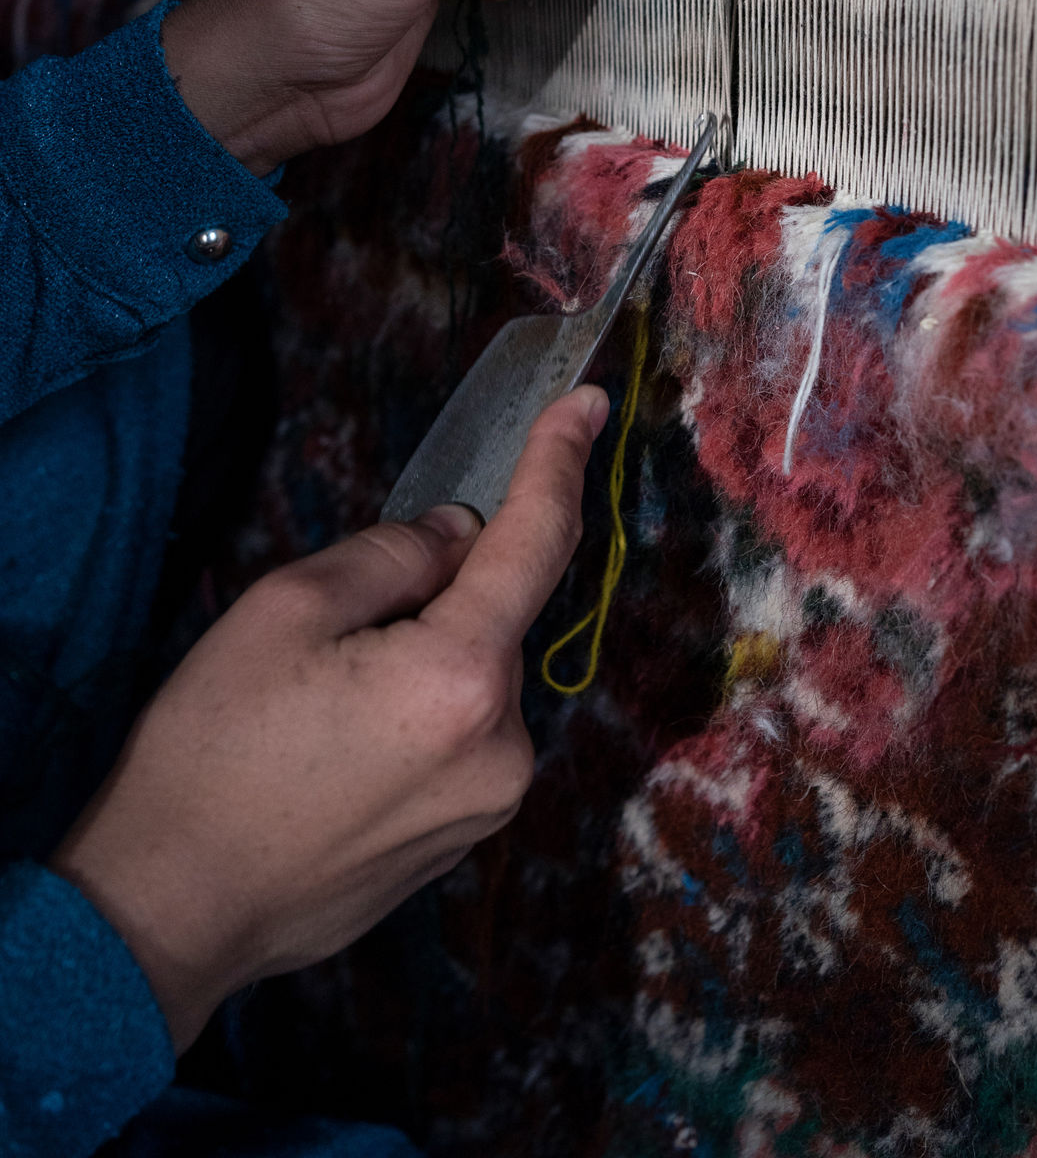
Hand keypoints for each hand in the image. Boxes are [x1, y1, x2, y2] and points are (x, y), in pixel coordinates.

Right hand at [49, 386, 608, 1053]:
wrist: (169, 914)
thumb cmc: (211, 752)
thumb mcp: (283, 610)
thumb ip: (392, 554)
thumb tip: (461, 534)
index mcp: (461, 677)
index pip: (535, 543)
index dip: (559, 462)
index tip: (588, 401)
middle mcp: (504, 745)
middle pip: (495, 621)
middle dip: (440, 595)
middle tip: (336, 628)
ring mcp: (492, 804)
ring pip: (477, 683)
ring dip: (428, 661)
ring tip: (321, 708)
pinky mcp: (466, 842)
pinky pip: (463, 741)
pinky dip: (422, 715)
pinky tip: (339, 751)